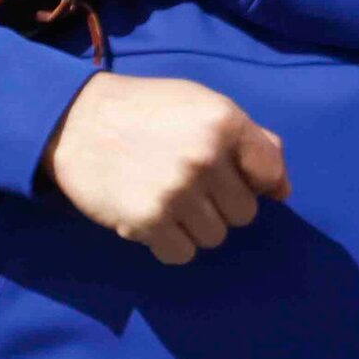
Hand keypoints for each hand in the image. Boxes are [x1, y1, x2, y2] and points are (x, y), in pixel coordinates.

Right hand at [39, 73, 290, 263]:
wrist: (75, 121)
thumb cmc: (148, 111)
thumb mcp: (204, 104)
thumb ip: (250, 139)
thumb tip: (282, 189)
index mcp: (225, 122)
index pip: (270, 173)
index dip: (258, 182)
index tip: (236, 179)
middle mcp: (205, 157)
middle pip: (245, 213)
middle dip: (223, 204)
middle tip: (193, 187)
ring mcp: (176, 191)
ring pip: (215, 236)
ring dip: (196, 226)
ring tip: (171, 200)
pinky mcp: (146, 221)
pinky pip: (181, 254)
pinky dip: (170, 243)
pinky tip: (154, 218)